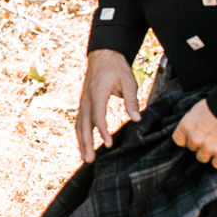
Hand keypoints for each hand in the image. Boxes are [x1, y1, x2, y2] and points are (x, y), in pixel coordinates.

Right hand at [76, 48, 138, 163]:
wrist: (103, 56)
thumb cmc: (117, 69)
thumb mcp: (129, 82)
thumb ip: (132, 101)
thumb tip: (137, 119)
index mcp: (97, 93)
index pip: (98, 116)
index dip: (103, 131)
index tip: (109, 144)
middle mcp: (87, 99)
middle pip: (83, 124)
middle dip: (86, 143)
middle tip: (89, 159)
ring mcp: (83, 102)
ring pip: (79, 125)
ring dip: (82, 142)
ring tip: (86, 158)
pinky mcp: (84, 104)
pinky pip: (80, 121)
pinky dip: (81, 134)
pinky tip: (84, 145)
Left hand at [172, 99, 216, 168]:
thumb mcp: (200, 109)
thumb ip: (193, 122)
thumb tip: (191, 129)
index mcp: (186, 126)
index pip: (178, 140)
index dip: (187, 139)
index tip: (194, 136)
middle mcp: (194, 139)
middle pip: (192, 148)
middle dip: (200, 144)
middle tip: (212, 136)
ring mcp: (208, 149)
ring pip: (203, 158)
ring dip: (210, 153)